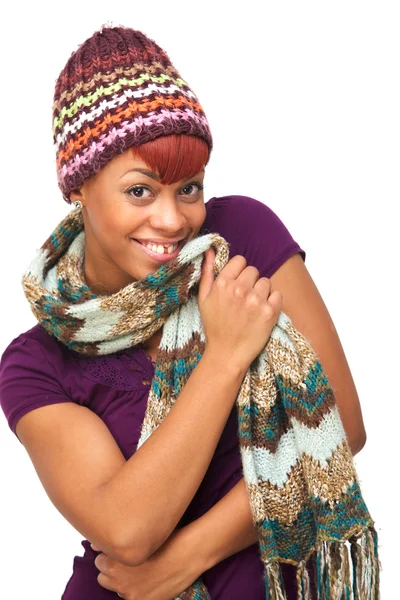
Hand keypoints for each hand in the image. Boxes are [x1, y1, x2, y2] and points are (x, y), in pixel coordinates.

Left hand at [92, 528, 202, 599]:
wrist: (187, 555)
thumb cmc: (164, 540)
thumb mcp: (138, 537)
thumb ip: (112, 542)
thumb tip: (94, 545)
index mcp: (114, 561)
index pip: (99, 560)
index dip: (109, 555)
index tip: (119, 552)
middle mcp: (118, 580)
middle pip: (103, 576)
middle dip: (112, 569)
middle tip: (127, 562)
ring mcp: (129, 594)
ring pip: (116, 588)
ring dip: (123, 581)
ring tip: (139, 571)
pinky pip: (130, 597)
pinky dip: (136, 590)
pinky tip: (147, 581)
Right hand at [199, 247, 282, 371]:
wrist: (227, 354)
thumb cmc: (214, 326)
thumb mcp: (203, 299)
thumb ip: (207, 272)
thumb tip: (210, 250)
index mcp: (223, 283)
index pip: (240, 260)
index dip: (239, 271)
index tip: (238, 283)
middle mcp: (240, 289)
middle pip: (254, 271)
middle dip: (251, 282)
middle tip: (245, 298)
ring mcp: (256, 300)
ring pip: (266, 282)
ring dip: (262, 292)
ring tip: (253, 307)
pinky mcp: (270, 312)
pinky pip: (278, 295)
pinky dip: (273, 302)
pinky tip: (263, 312)